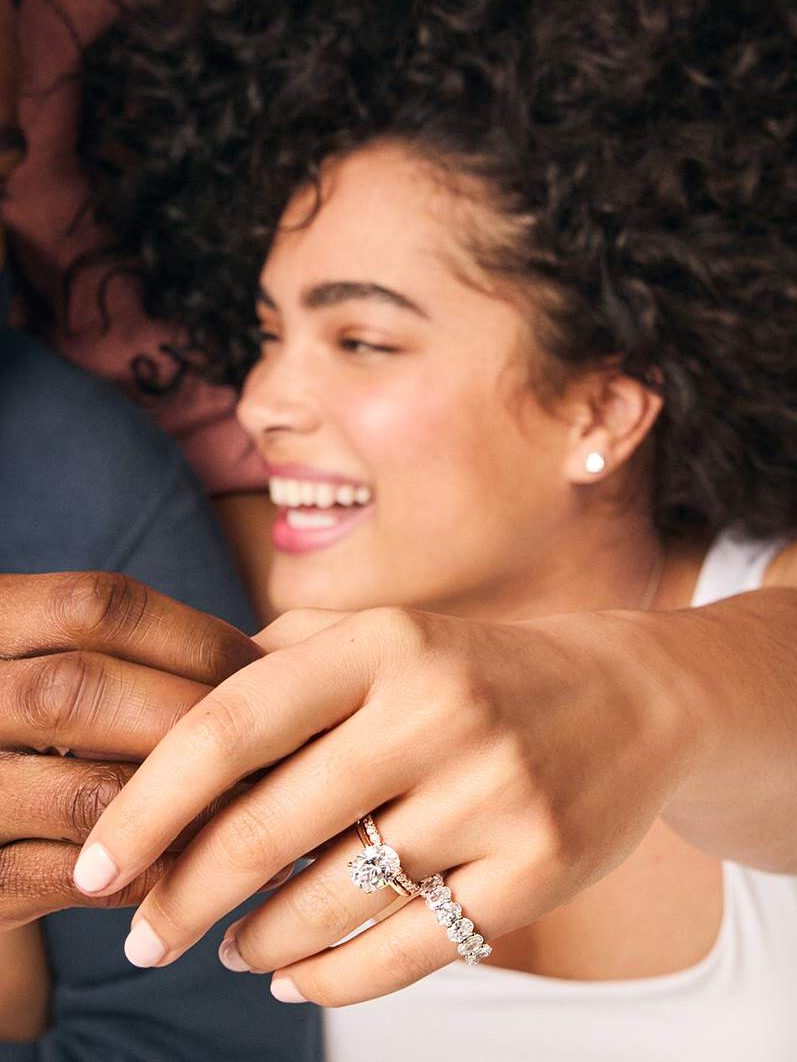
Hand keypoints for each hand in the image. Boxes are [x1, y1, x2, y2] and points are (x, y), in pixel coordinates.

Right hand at [0, 571, 260, 928]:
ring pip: (89, 793)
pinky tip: (207, 862)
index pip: (95, 607)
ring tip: (263, 806)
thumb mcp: (44, 662)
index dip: (194, 636)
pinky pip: (74, 879)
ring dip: (191, 803)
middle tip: (275, 743)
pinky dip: (155, 869)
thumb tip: (267, 662)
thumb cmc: (32, 731)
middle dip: (196, 717)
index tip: (263, 670)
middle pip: (84, 690)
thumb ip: (122, 652)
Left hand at [72, 605, 699, 1003]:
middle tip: (141, 933)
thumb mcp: (389, 634)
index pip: (231, 725)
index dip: (148, 804)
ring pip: (333, 900)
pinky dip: (332, 977)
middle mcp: (438, 709)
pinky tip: (291, 973)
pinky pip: (408, 950)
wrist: (631, 698)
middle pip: (268, 827)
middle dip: (182, 895)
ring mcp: (497, 792)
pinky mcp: (541, 867)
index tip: (97, 865)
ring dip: (257, 938)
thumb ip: (283, 663)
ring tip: (225, 945)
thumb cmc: (480, 670)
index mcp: (384, 642)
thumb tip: (171, 733)